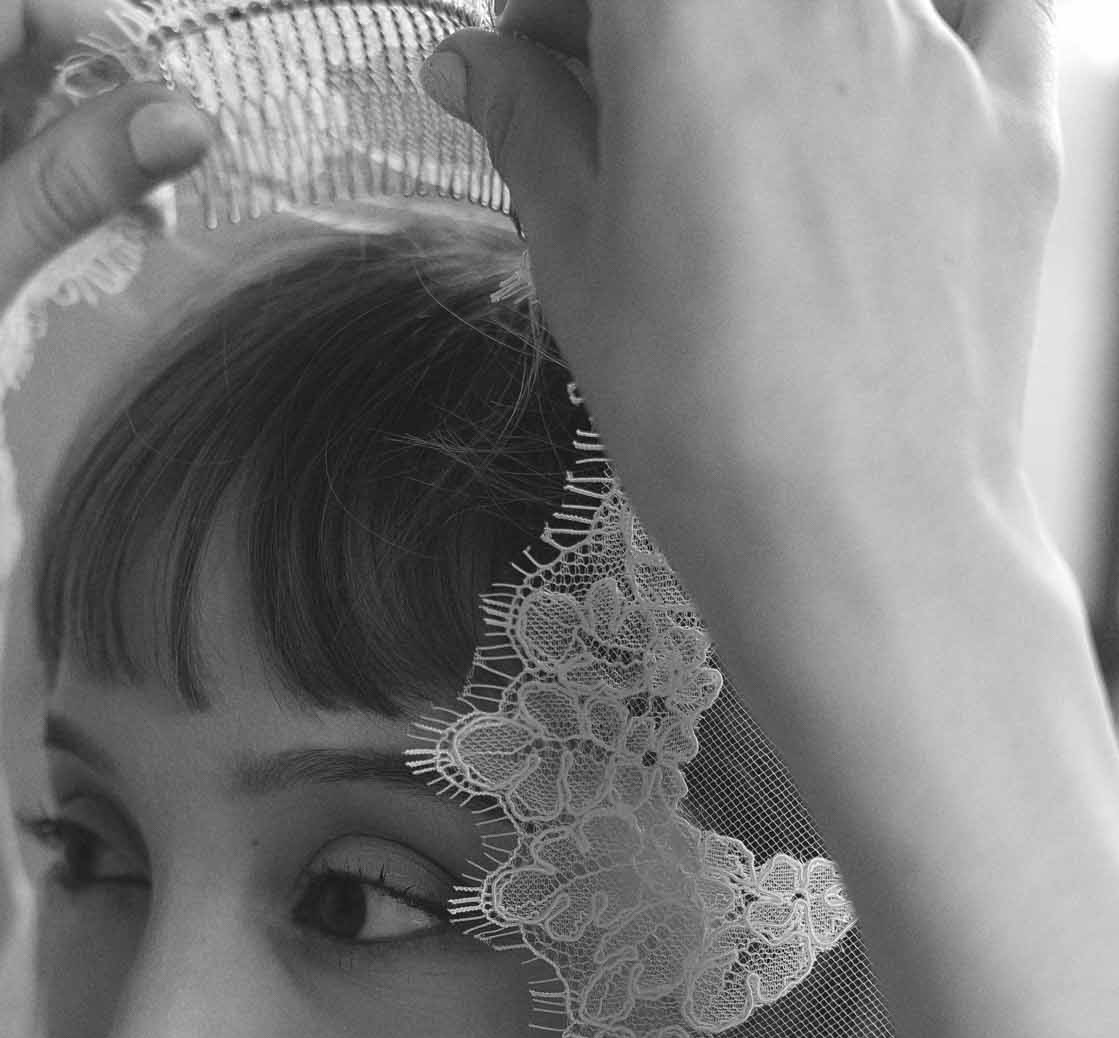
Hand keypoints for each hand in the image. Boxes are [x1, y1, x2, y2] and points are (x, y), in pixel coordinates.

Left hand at [0, 0, 212, 578]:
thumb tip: (180, 118)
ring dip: (53, 124)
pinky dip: (4, 157)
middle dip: (86, 85)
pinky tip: (59, 206)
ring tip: (130, 195)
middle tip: (169, 162)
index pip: (2, 3)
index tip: (183, 109)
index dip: (104, 42)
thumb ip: (67, 189)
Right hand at [422, 1, 1060, 575]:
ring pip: (834, 2)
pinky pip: (984, 13)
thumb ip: (528, 128)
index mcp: (691, 14)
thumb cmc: (707, 416)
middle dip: (646, 31)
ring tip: (728, 148)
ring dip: (765, 44)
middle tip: (608, 111)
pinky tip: (879, 88)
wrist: (858, 531)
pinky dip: (929, 28)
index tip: (528, 56)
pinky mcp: (1012, 118)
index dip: (553, 12)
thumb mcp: (578, 265)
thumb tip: (478, 65)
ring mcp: (935, 49)